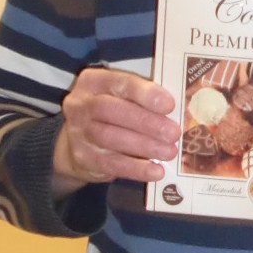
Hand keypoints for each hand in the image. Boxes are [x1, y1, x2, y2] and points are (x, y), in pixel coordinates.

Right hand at [52, 67, 180, 198]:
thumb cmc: (111, 110)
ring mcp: (78, 132)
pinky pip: (111, 164)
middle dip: (146, 122)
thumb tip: (175, 111)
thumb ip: (141, 98)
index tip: (169, 105)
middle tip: (173, 133)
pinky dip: (136, 168)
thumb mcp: (121, 96)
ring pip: (111, 138)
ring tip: (169, 152)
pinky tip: (155, 171)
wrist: (77, 140)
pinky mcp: (82, 158)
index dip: (145, 94)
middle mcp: (80, 104)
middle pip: (113, 111)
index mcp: (93, 81)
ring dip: (144, 146)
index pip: (120, 83)